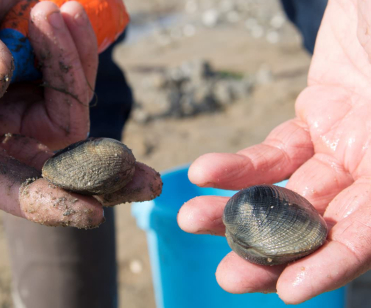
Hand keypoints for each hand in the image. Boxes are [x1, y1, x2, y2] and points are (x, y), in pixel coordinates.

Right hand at [0, 0, 161, 228]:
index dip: (36, 200)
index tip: (88, 213)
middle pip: (49, 167)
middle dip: (96, 170)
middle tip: (147, 180)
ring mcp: (22, 111)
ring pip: (70, 117)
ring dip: (70, 66)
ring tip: (49, 10)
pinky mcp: (48, 89)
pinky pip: (80, 86)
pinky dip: (81, 53)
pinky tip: (71, 15)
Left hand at [178, 0, 370, 302]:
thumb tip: (367, 209)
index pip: (369, 236)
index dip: (332, 266)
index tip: (288, 290)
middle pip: (320, 227)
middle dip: (271, 252)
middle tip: (228, 275)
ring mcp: (342, 149)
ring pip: (287, 193)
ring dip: (238, 211)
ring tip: (192, 220)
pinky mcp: (310, 124)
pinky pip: (270, 153)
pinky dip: (237, 166)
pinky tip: (204, 172)